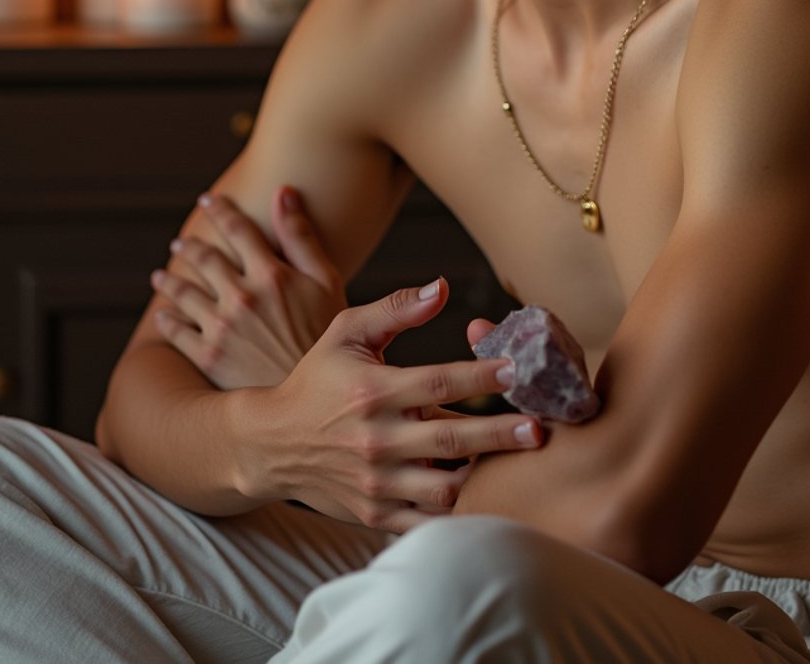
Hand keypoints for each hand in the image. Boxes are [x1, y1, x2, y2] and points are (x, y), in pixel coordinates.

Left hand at [151, 187, 345, 388]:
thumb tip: (283, 192)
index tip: (208, 200)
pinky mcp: (208, 357)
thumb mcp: (326, 282)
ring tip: (161, 275)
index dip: (221, 210)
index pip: (237, 229)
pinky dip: (167, 319)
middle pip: (205, 258)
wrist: (313, 401)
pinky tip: (164, 315)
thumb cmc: (326, 338)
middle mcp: (241, 296)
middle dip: (191, 246)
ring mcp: (221, 328)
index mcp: (270, 274)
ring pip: (183, 293)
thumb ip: (301, 237)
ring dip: (170, 280)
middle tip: (181, 242)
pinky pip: (177, 332)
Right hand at [236, 278, 543, 532]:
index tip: (517, 370)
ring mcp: (375, 482)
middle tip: (538, 430)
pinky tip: (483, 501)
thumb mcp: (347, 333)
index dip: (481, 376)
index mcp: (373, 392)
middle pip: (450, 441)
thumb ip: (396, 308)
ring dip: (481, 479)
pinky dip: (454, 517)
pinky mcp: (374, 514)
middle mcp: (376, 440)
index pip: (438, 383)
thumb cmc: (317, 380)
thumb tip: (443, 286)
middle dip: (499, 435)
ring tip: (516, 467)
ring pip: (442, 489)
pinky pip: (424, 523)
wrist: (270, 443)